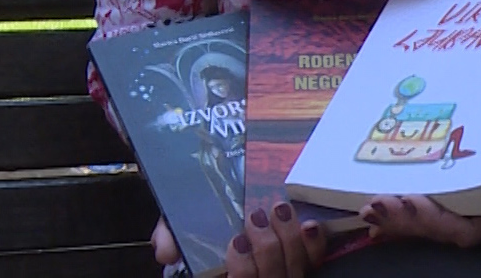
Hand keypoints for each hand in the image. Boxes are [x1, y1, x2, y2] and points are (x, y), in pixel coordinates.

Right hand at [152, 206, 327, 277]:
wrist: (241, 220)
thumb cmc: (205, 229)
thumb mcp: (181, 229)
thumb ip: (169, 237)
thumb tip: (165, 252)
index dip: (243, 270)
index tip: (236, 241)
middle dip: (267, 249)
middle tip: (256, 216)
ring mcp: (281, 276)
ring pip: (295, 272)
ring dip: (289, 240)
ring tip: (279, 209)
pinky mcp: (302, 263)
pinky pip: (314, 261)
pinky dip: (314, 244)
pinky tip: (309, 225)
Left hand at [358, 115, 480, 247]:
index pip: (464, 227)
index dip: (436, 219)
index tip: (413, 202)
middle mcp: (478, 218)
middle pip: (437, 228)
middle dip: (405, 221)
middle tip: (376, 206)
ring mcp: (463, 211)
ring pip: (426, 223)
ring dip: (397, 219)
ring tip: (370, 209)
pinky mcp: (452, 200)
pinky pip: (424, 212)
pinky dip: (400, 213)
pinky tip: (376, 213)